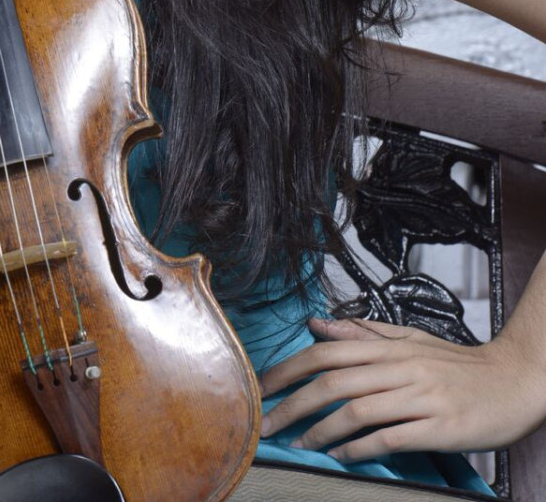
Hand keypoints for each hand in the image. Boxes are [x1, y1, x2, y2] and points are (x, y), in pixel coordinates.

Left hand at [260, 316, 545, 462]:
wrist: (515, 380)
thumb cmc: (460, 364)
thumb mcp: (411, 340)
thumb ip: (363, 333)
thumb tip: (317, 324)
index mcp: (391, 346)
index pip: (328, 351)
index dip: (290, 368)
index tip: (264, 386)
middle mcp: (401, 367)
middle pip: (333, 380)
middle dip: (292, 402)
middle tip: (266, 423)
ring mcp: (420, 396)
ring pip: (357, 409)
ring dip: (320, 429)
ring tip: (298, 443)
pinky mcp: (438, 426)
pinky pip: (390, 437)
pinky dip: (360, 448)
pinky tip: (341, 455)